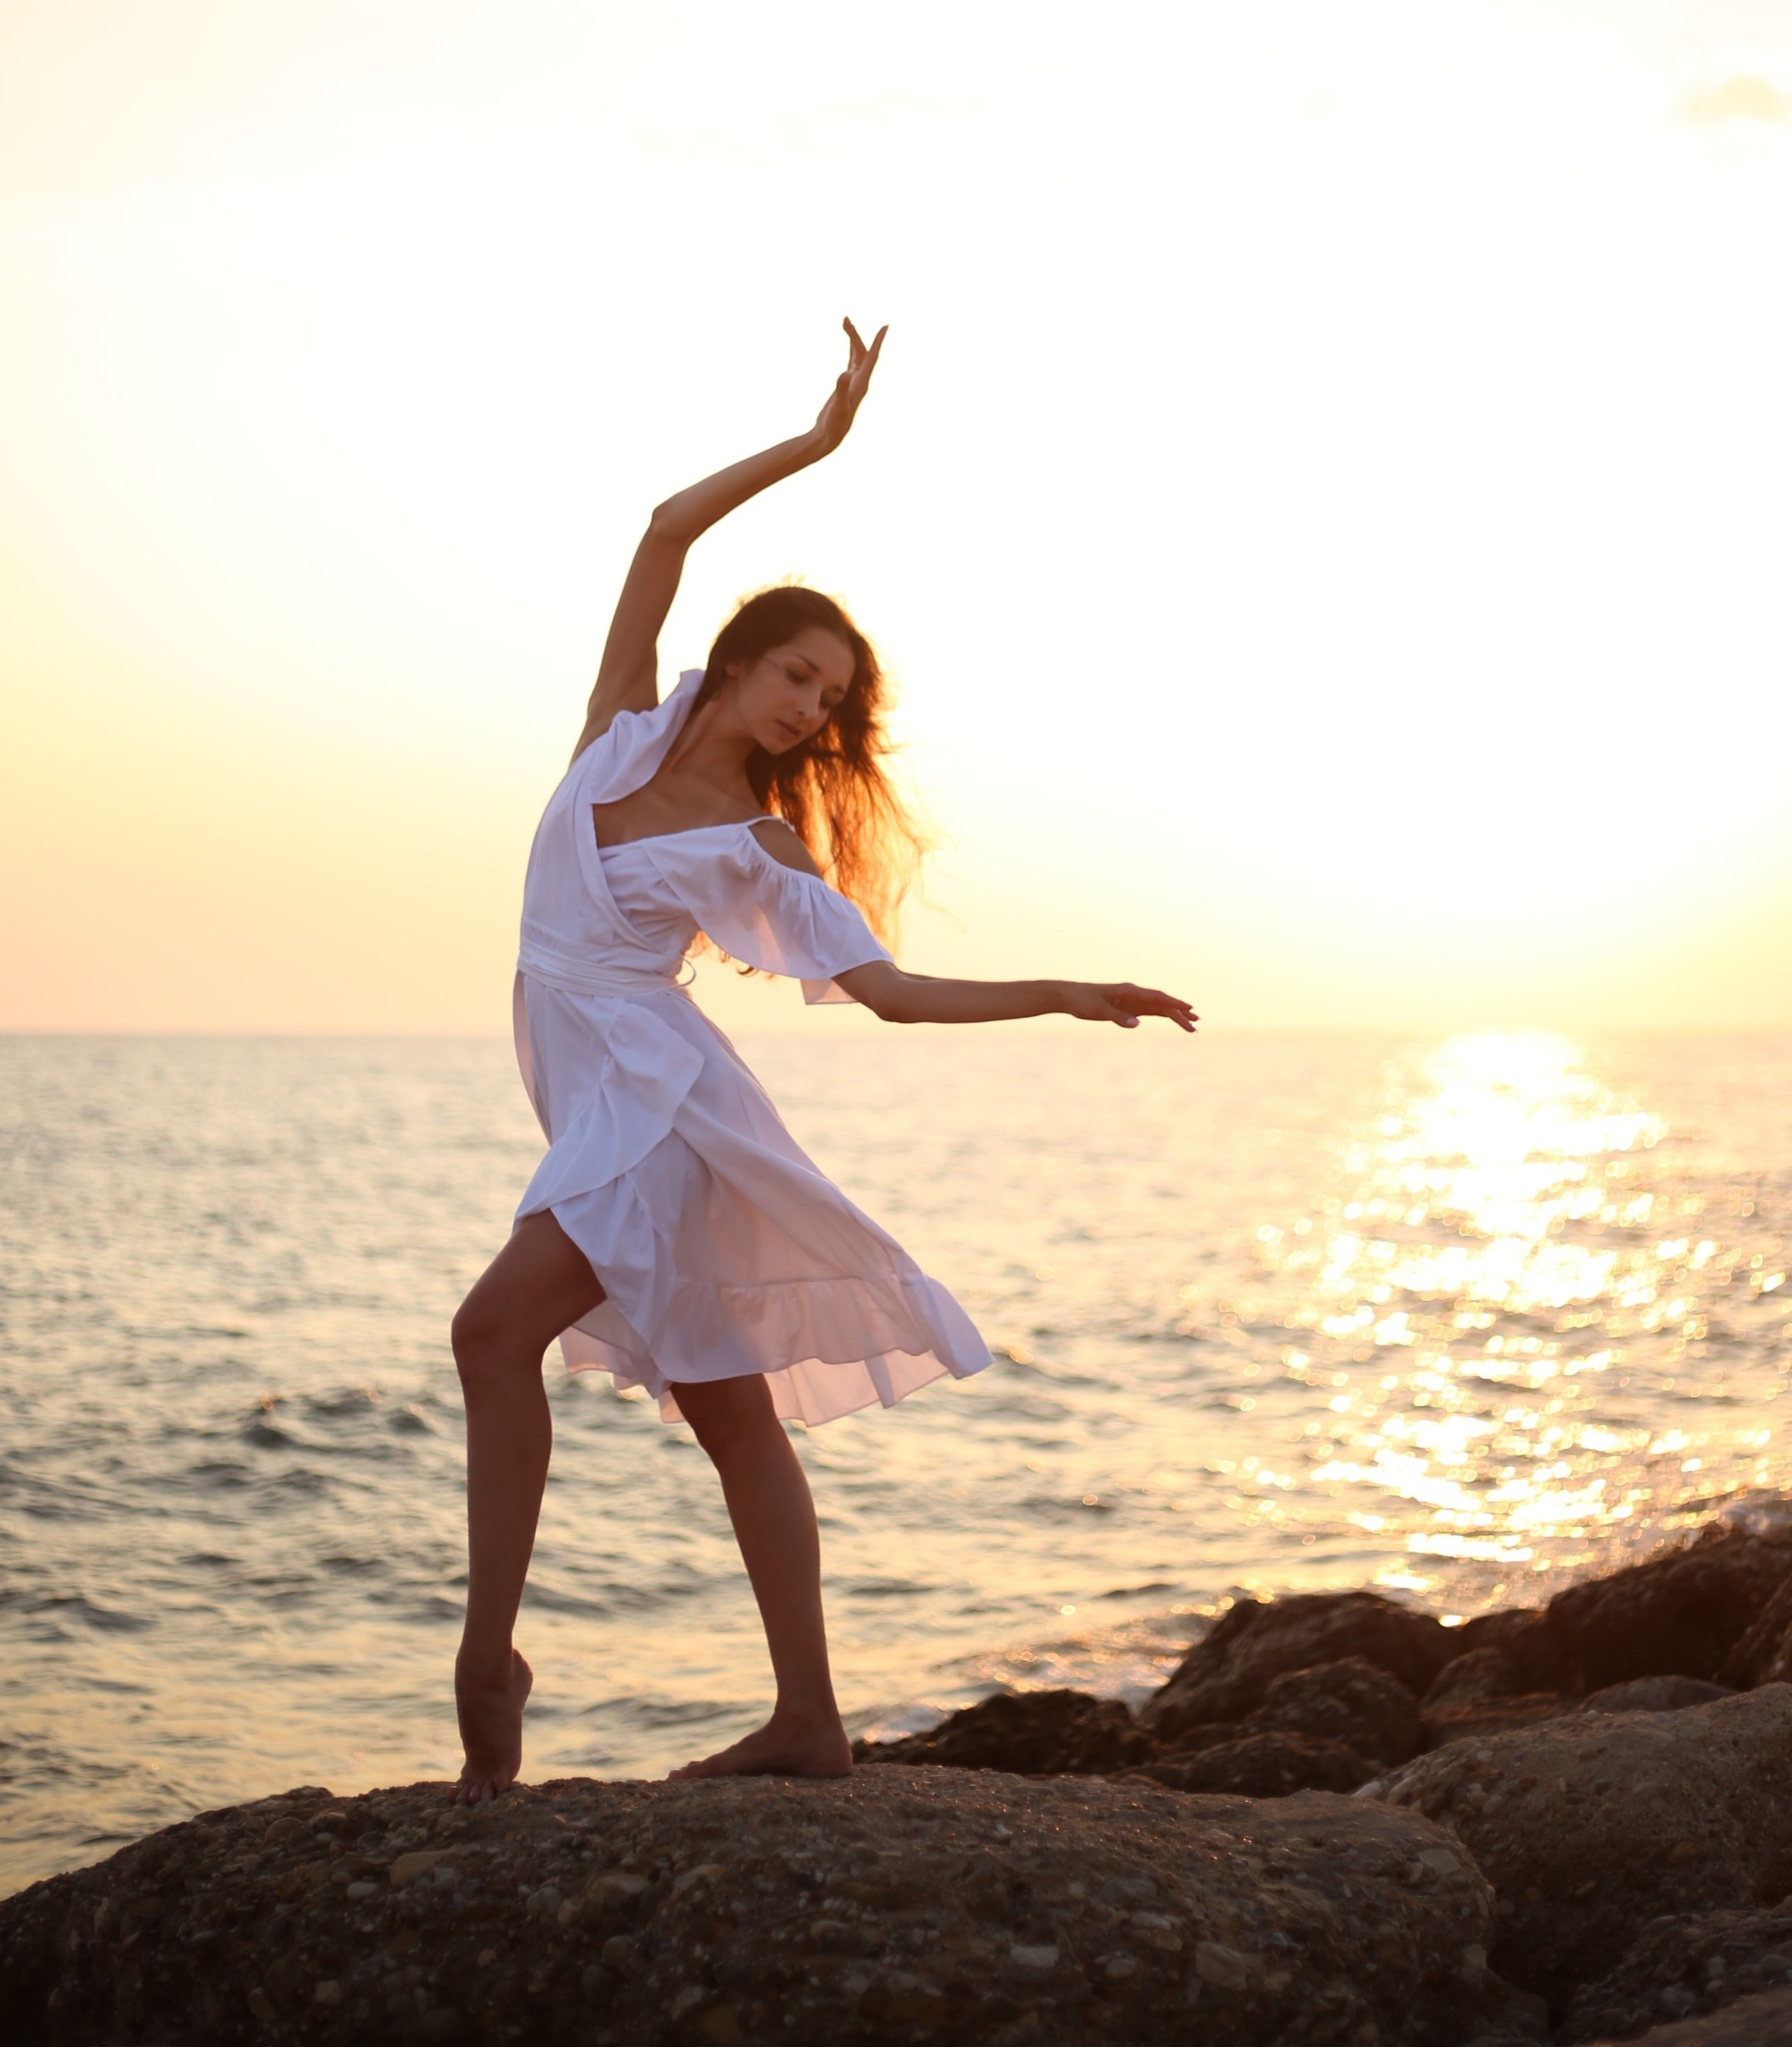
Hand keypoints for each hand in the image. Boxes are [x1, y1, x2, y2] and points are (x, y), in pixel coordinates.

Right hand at [811, 318, 887, 454]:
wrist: (830, 435)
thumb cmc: (835, 423)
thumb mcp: (838, 406)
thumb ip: (842, 389)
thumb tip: (845, 373)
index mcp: (862, 383)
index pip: (872, 358)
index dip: (878, 341)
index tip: (886, 326)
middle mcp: (861, 381)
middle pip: (863, 352)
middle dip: (855, 335)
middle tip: (845, 319)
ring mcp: (855, 382)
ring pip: (857, 355)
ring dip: (852, 339)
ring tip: (844, 322)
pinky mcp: (848, 384)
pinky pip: (852, 361)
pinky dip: (850, 349)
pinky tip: (848, 344)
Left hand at [1060, 982, 1198, 1031]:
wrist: (1071, 996)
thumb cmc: (1083, 1001)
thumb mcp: (1098, 1011)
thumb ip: (1118, 1017)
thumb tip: (1137, 1024)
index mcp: (1130, 991)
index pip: (1157, 997)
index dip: (1174, 1003)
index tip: (1189, 1009)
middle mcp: (1135, 994)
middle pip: (1163, 1003)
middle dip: (1180, 1013)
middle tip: (1196, 1023)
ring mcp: (1134, 1001)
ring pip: (1160, 1008)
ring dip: (1176, 1015)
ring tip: (1193, 1024)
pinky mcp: (1129, 1008)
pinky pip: (1151, 1012)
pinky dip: (1164, 1016)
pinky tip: (1175, 1020)